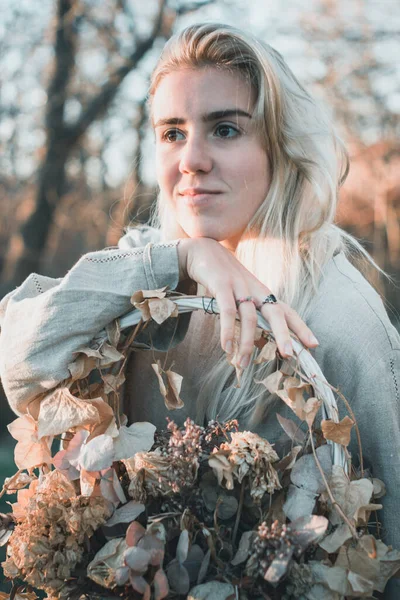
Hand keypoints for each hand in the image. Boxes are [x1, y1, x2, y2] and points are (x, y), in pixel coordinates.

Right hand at [177, 237, 318, 366]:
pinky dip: (227, 331)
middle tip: (288, 355)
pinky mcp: (221, 285)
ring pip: (249, 317)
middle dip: (284, 334)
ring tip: (242, 364)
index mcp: (263, 292)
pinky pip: (227, 311)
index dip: (301, 327)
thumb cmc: (224, 276)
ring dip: (246, 343)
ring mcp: (239, 286)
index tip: (313, 344)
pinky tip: (227, 348)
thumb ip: (251, 309)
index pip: (286, 311)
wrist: (203, 250)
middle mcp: (255, 289)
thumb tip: (257, 336)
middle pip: (276, 312)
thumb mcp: (242, 291)